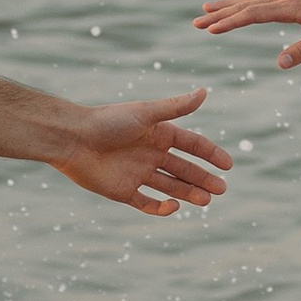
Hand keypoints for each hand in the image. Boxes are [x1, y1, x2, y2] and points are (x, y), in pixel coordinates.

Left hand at [47, 89, 232, 215]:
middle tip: (221, 189)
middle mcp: (151, 153)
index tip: (228, 165)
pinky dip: (161, 208)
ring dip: (189, 193)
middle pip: (184, 168)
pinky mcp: (124, 192)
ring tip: (207, 201)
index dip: (210, 154)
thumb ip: (176, 107)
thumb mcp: (146, 113)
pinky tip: (174, 207)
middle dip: (203, 178)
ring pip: (170, 187)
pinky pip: (147, 203)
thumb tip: (205, 92)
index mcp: (158, 133)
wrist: (72, 140)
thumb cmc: (108, 121)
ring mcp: (138, 173)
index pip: (192, 145)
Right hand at [194, 0, 300, 70]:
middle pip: (246, 6)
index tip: (210, 29)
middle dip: (220, 14)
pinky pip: (261, 0)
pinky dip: (244, 3)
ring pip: (251, 1)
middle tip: (195, 22)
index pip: (253, 15)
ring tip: (205, 9)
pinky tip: (238, 7)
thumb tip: (280, 64)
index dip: (230, 22)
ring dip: (228, 7)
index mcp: (290, 8)